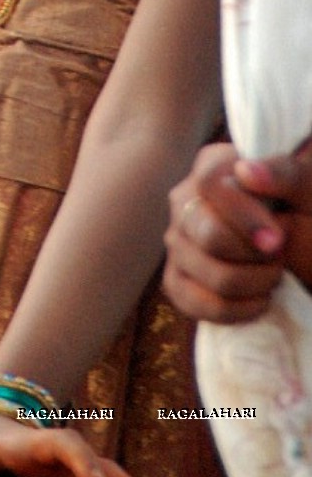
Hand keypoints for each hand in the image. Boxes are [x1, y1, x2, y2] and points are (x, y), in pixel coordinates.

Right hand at [163, 141, 311, 321]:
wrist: (303, 243)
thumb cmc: (305, 211)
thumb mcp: (308, 188)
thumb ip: (284, 173)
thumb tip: (246, 172)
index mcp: (213, 166)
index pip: (209, 186)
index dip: (244, 216)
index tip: (278, 239)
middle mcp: (186, 200)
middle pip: (207, 235)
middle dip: (253, 256)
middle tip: (279, 259)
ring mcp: (178, 240)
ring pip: (205, 272)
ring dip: (251, 284)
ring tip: (273, 277)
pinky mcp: (177, 277)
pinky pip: (189, 301)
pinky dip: (231, 310)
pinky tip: (257, 301)